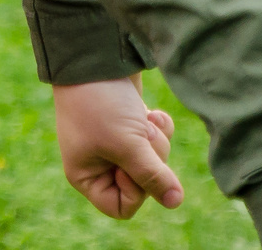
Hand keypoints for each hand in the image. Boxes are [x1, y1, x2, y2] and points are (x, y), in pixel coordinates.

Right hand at [51, 77, 183, 218]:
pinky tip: (153, 113)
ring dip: (154, 141)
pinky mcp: (130, 123)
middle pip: (143, 183)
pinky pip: (155, 139)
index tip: (132, 167)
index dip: (135, 192)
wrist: (96, 56)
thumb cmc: (101, 104)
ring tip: (144, 120)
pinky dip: (158, 127)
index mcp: (86, 174)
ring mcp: (115, 141)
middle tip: (142, 137)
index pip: (121, 206)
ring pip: (153, 160)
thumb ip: (153, 176)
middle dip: (149, 159)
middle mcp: (99, 161)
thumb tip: (175, 202)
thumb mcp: (128, 145)